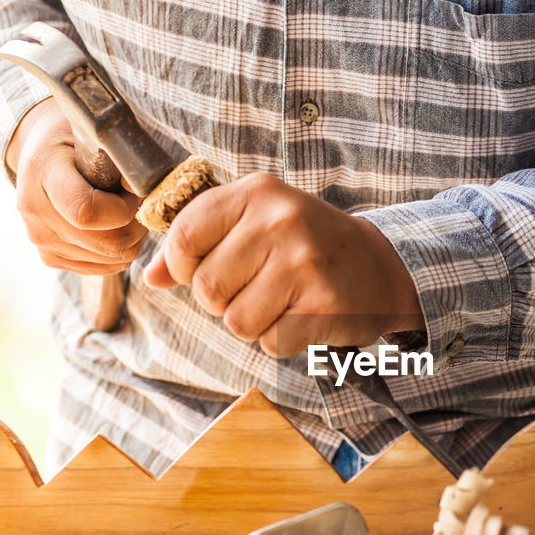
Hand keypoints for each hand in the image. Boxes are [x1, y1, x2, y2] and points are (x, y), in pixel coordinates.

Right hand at [5, 98, 145, 274]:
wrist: (44, 151)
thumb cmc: (79, 137)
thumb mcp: (98, 132)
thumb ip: (122, 158)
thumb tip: (142, 188)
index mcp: (42, 170)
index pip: (86, 211)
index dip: (124, 208)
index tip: (134, 188)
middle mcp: (34, 210)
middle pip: (106, 243)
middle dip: (136, 224)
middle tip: (137, 200)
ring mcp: (40, 239)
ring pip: (111, 259)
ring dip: (132, 237)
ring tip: (124, 208)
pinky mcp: (50, 257)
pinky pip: (104, 268)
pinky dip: (120, 250)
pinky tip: (114, 225)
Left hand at [143, 172, 423, 356]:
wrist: (383, 267)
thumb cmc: (308, 246)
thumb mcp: (256, 226)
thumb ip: (201, 243)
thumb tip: (151, 277)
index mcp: (258, 193)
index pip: (184, 236)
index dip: (184, 265)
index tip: (205, 269)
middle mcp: (281, 221)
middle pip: (208, 288)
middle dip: (224, 301)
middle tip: (257, 288)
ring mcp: (304, 263)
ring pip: (236, 321)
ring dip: (254, 323)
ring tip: (283, 302)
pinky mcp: (323, 304)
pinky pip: (271, 341)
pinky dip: (283, 339)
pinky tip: (304, 316)